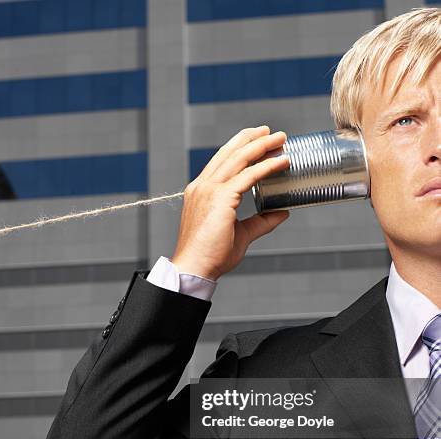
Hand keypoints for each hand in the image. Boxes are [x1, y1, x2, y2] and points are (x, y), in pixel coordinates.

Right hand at [171, 125, 290, 280]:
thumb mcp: (241, 234)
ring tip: (281, 139)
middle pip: (229, 153)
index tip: (258, 139)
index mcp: (201, 192)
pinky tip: (282, 162)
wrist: (195, 267)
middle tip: (272, 132)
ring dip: (262, 146)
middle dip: (252, 139)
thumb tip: (281, 212)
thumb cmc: (211, 255)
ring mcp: (209, 190)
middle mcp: (203, 186)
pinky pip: (249, 176)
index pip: (221, 161)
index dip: (240, 147)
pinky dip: (267, 167)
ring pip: (239, 158)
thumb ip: (260, 221)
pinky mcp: (220, 198)